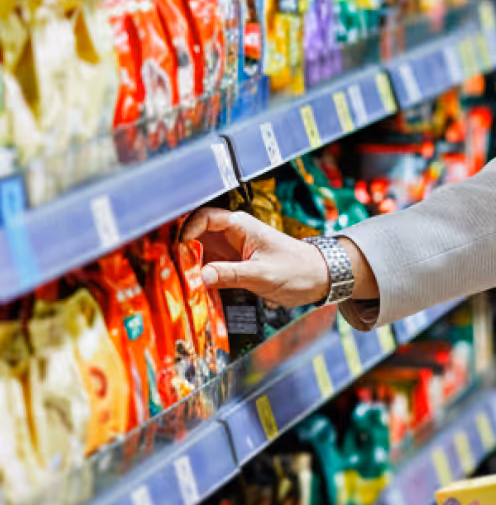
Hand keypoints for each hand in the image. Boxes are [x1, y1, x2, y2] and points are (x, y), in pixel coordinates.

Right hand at [182, 207, 329, 307]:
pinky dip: (198, 275)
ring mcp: (231, 250)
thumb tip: (199, 276)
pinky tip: (189, 286)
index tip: (177, 250)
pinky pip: (208, 266)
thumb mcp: (262, 273)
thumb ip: (230, 274)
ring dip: (187, 264)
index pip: (202, 218)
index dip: (185, 231)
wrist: (319, 278)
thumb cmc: (297, 269)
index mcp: (240, 225)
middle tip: (168, 267)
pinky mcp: (232, 265)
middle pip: (195, 234)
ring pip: (198, 252)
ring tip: (174, 279)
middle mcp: (231, 234)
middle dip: (180, 249)